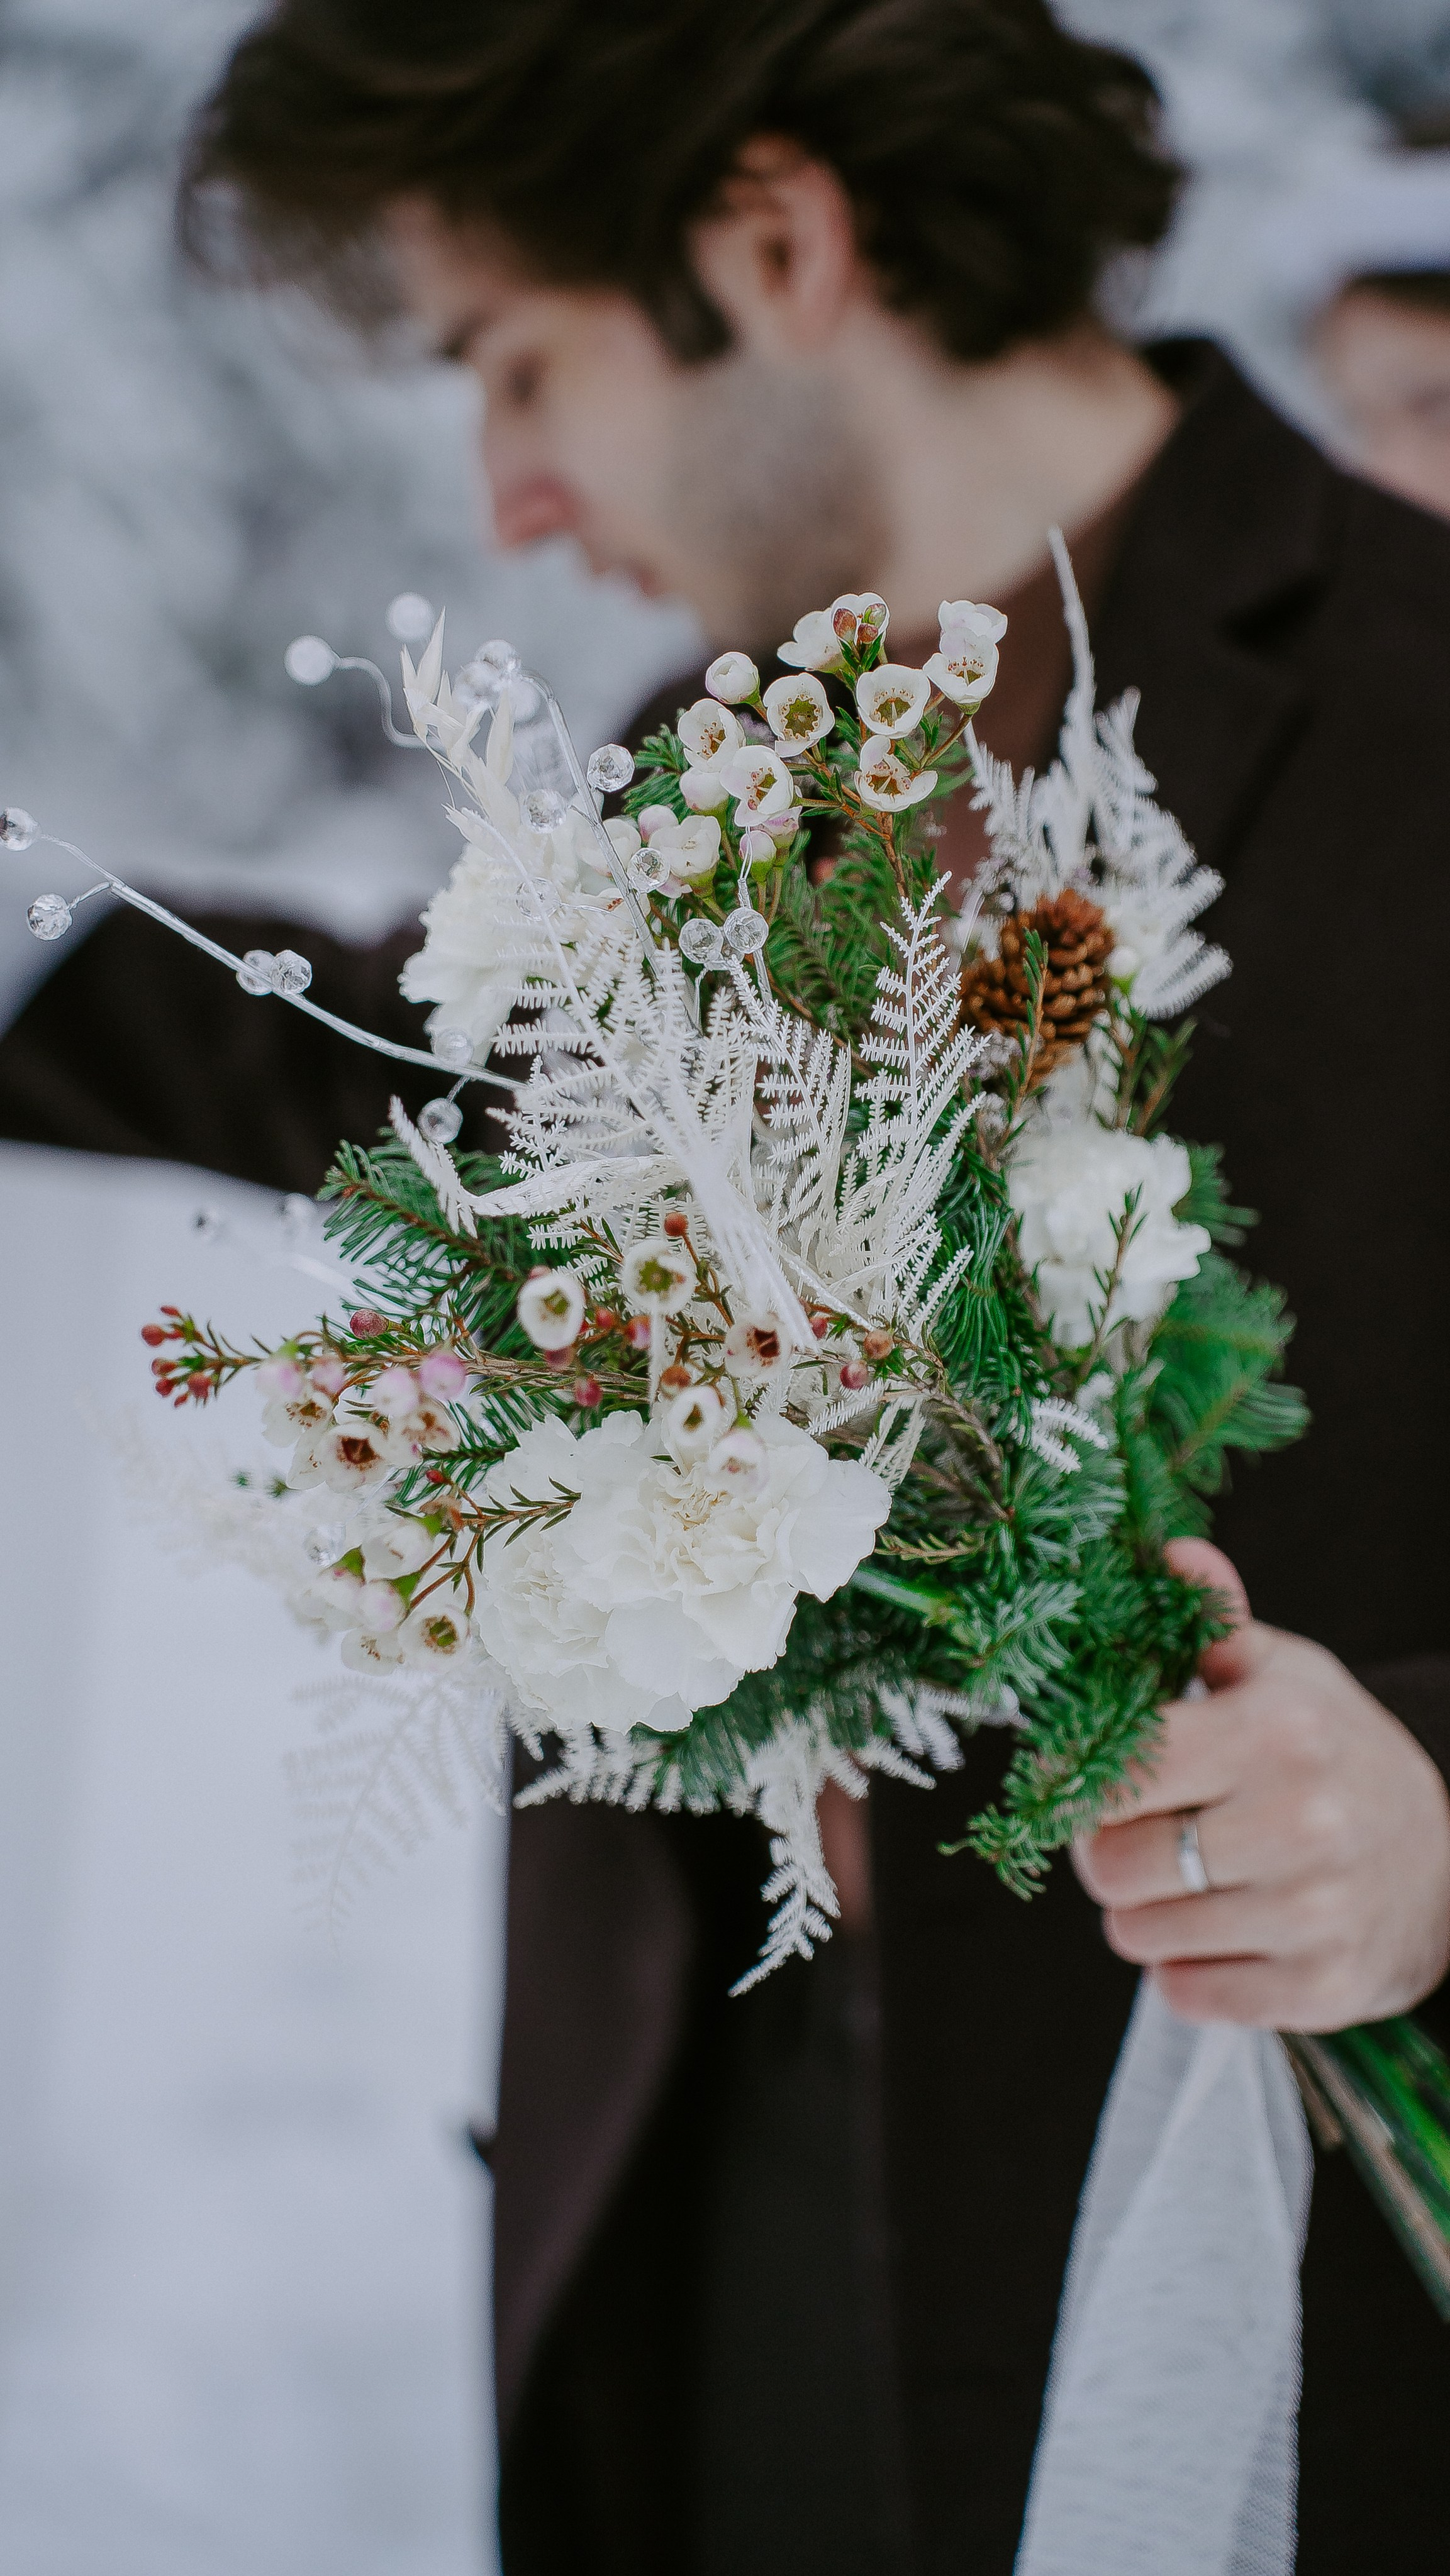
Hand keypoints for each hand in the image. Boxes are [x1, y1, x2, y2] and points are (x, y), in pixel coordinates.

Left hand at [1072, 1540, 1449, 2029]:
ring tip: (1187, 1881)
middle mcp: (1301, 1823)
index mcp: (1278, 1733)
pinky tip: (1222, 1931)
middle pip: (1111, 1864)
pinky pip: (1185, 1996)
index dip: (1078, 1778)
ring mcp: (1314, 1915)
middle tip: (1141, 1835)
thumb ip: (1214, 1621)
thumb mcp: (1285, 1675)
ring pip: (1137, 1936)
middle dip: (1106, 1852)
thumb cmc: (1334, 1754)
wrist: (1445, 1864)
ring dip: (1142, 1914)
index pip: (1117, 1769)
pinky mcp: (1319, 1991)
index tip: (1081, 1777)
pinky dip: (1185, 1971)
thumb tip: (1172, 1554)